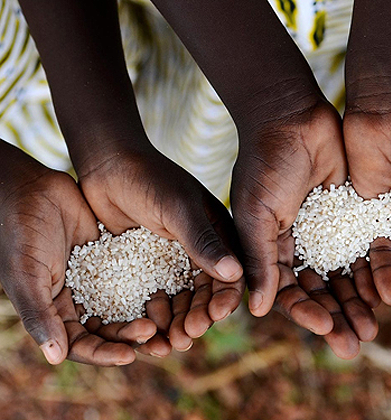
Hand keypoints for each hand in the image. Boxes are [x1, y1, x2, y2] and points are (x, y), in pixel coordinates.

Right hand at [0, 144, 157, 364]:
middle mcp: (79, 300)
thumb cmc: (18, 233)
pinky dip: (154, 287)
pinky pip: (138, 278)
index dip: (105, 353)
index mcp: (54, 312)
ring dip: (150, 318)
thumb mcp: (26, 276)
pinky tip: (176, 292)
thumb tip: (56, 357)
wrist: (31, 189)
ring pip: (128, 306)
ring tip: (174, 323)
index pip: (82, 345)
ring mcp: (99, 280)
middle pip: (111, 330)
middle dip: (134, 338)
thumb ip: (39, 315)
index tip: (130, 355)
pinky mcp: (115, 258)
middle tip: (162, 341)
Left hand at [76, 143, 243, 351]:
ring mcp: (171, 262)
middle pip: (205, 296)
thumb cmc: (148, 179)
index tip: (214, 317)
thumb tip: (235, 274)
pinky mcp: (145, 268)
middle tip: (185, 338)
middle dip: (198, 319)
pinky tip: (144, 332)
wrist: (106, 164)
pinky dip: (151, 318)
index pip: (230, 275)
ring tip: (165, 345)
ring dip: (176, 324)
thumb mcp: (178, 209)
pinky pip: (153, 300)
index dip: (225, 300)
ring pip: (180, 303)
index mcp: (218, 236)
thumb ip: (204, 242)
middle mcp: (198, 252)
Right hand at [232, 98, 377, 358]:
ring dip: (359, 301)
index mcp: (272, 250)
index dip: (306, 313)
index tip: (326, 330)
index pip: (290, 292)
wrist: (294, 116)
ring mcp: (328, 232)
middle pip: (322, 292)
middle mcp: (300, 246)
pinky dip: (376, 271)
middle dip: (338, 317)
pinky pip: (366, 249)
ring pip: (347, 276)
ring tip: (378, 326)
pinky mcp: (353, 216)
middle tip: (357, 343)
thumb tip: (257, 310)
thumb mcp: (256, 213)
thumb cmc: (265, 163)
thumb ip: (259, 258)